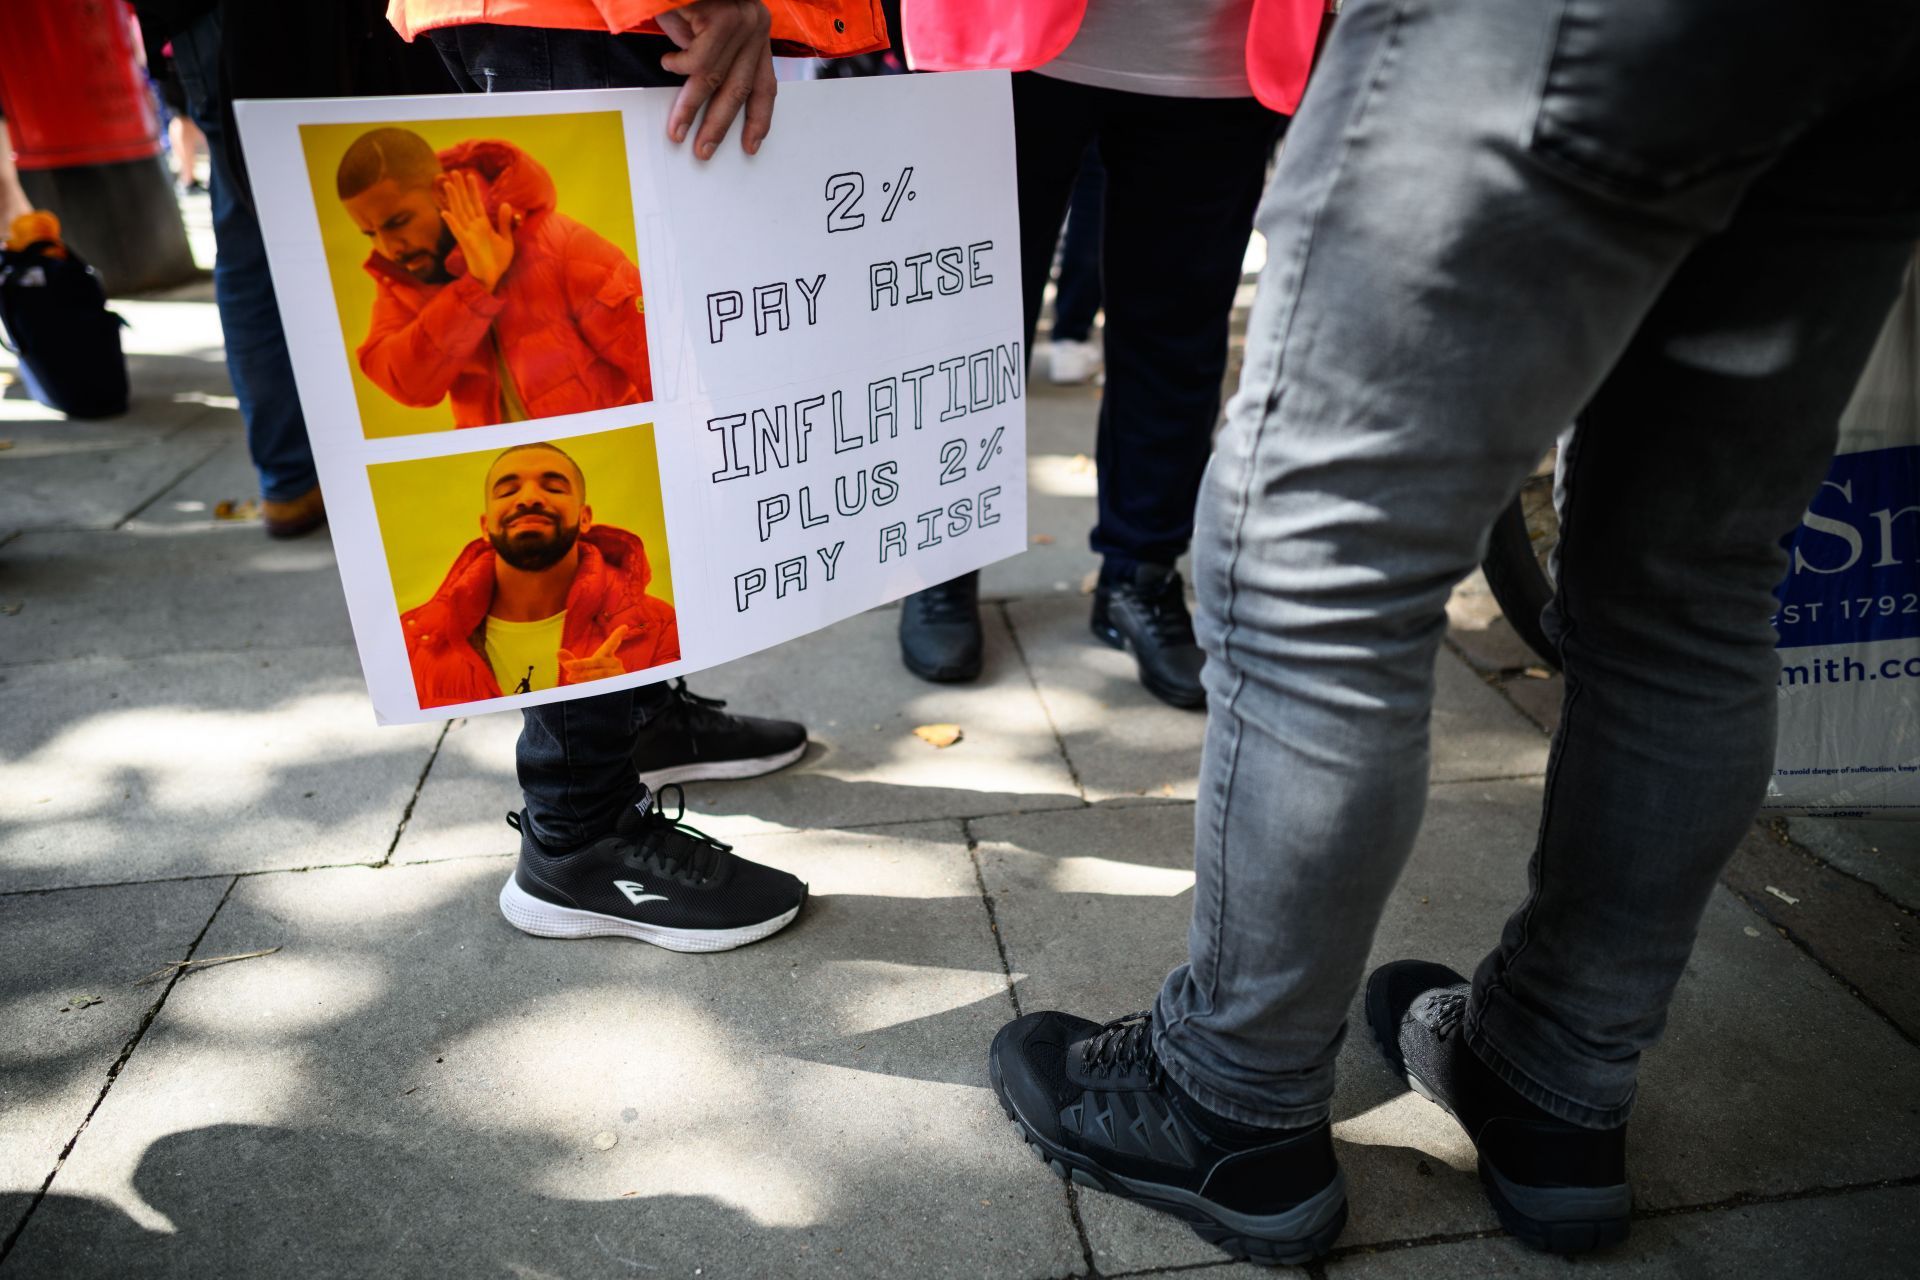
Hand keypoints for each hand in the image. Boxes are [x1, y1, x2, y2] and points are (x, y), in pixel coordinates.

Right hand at [435, 170, 515, 291]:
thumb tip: (506, 204)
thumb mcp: (506, 239)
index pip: (476, 203)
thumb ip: (504, 222)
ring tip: (448, 184)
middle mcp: (473, 227)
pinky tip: (445, 212)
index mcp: (483, 225)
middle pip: (465, 203)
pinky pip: (457, 231)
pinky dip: (452, 222)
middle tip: (454, 171)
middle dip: (460, 188)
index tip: (469, 176)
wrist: (494, 278)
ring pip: (459, 212)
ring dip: (453, 199)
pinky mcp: (466, 244)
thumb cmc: (498, 261)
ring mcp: (468, 234)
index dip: (472, 190)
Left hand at [558, 626, 629, 682]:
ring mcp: (619, 675)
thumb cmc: (593, 680)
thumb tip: (558, 651)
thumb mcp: (581, 670)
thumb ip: (570, 661)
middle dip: (582, 664)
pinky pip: (605, 684)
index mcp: (607, 657)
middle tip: (567, 665)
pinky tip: (586, 688)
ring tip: (570, 677)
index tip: (624, 626)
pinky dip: (593, 685)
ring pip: (601, 673)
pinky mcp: (620, 686)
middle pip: (598, 661)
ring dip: (585, 675)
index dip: (617, 635)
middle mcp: (616, 664)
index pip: (611, 644)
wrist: (604, 697)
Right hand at [657, 0, 775, 158]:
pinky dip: (679, 65)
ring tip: (677, 128)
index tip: (751, 145)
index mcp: (757, 31)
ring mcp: (741, 21)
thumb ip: (713, 56)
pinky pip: (697, 59)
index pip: (765, 84)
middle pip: (740, 89)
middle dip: (719, 125)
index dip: (759, 118)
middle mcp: (756, 26)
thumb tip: (705, 94)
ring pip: (715, 79)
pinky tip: (668, 61)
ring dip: (691, 108)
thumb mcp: (705, 26)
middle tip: (703, 150)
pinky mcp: (722, 17)